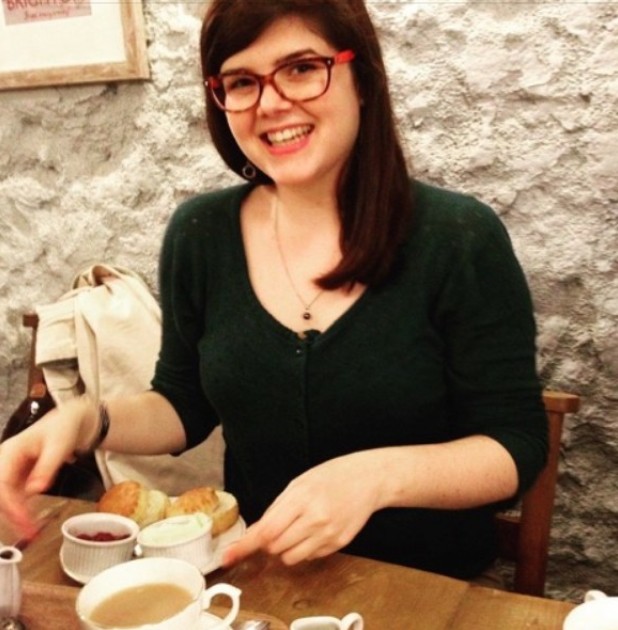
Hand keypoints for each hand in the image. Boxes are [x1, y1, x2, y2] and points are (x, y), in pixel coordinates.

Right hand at [0, 399, 89, 536]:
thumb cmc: (63, 428)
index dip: (10, 503)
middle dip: (10, 514)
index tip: (23, 519)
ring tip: (31, 532)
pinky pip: (14, 497)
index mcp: (9, 452)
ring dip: (15, 516)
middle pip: (0, 493)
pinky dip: (21, 510)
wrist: (69, 421)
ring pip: (6, 498)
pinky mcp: (18, 478)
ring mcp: (10, 471)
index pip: (1, 483)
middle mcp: (5, 463)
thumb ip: (47, 467)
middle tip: (28, 532)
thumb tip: (35, 490)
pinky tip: (30, 522)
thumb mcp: (59, 445)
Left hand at [223, 451, 384, 565]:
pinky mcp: (339, 545)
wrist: (367, 479)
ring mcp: (329, 535)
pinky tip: (316, 529)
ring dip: (286, 548)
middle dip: (270, 541)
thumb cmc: (331, 477)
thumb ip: (276, 509)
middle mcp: (316, 520)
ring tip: (299, 527)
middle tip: (280, 525)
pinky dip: (306, 548)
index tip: (228, 557)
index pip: (267, 530)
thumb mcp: (299, 484)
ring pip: (291, 558)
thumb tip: (255, 533)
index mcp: (302, 499)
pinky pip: (310, 557)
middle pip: (276, 547)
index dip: (245, 545)